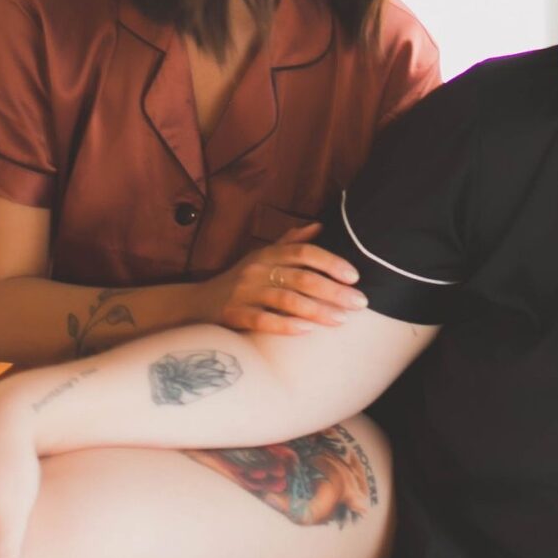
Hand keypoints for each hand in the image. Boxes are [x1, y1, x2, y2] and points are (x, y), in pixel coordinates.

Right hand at [200, 222, 364, 335]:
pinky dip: (285, 325)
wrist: (197, 304)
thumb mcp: (262, 257)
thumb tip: (319, 226)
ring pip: (286, 300)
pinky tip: (307, 331)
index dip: (331, 262)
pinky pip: (262, 320)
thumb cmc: (239, 280)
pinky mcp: (233, 315)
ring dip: (317, 310)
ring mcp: (245, 292)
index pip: (304, 253)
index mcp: (268, 255)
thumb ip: (290, 242)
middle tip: (360, 303)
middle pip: (302, 278)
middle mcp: (257, 270)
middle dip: (334, 290)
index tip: (355, 276)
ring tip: (342, 320)